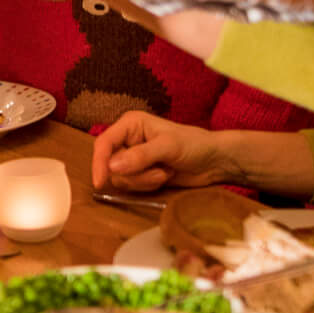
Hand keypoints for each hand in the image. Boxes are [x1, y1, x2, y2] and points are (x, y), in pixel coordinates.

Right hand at [93, 111, 239, 191]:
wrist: (214, 162)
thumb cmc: (194, 145)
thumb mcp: (168, 147)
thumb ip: (140, 156)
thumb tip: (112, 166)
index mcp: (130, 125)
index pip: (104, 144)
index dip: (99, 163)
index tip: (100, 182)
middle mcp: (127, 140)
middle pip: (111, 166)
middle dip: (135, 174)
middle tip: (158, 171)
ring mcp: (133, 159)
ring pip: (121, 179)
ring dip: (144, 181)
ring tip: (164, 172)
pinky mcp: (141, 174)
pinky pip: (132, 187)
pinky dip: (148, 186)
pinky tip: (164, 176)